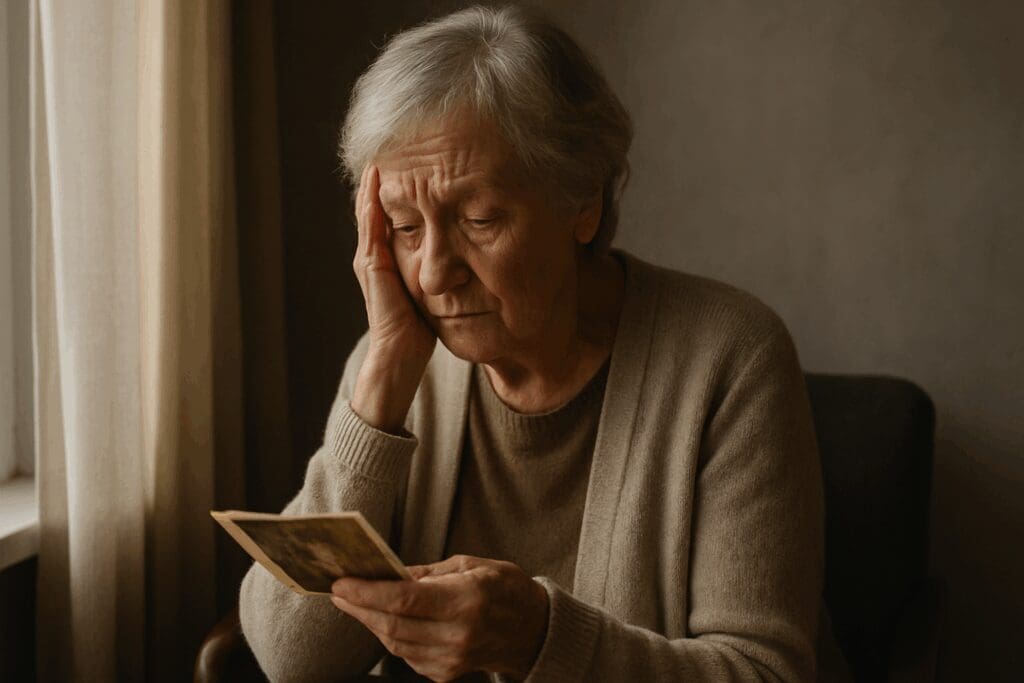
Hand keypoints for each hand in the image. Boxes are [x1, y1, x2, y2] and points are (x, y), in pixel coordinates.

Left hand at [331, 555, 548, 681]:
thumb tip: (390, 573)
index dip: (368, 592)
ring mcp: (452, 660)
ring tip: (353, 601)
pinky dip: (389, 636)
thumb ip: (429, 573)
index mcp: (467, 601)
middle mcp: (458, 635)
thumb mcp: (473, 565)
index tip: (342, 582)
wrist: (533, 630)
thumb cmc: (504, 588)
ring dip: (369, 622)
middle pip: (393, 625)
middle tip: (339, 590)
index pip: (405, 600)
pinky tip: (380, 619)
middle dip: (360, 607)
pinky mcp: (446, 674)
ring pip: (394, 643)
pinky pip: (406, 655)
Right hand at [350, 165, 435, 431]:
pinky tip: (380, 178)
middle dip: (386, 171)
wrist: (399, 360)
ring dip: (376, 178)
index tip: (416, 153)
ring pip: (369, 208)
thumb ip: (442, 266)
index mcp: (388, 257)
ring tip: (387, 147)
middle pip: (376, 202)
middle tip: (397, 139)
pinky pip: (371, 226)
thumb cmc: (419, 331)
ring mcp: (369, 258)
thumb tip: (472, 243)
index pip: (390, 209)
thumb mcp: (433, 289)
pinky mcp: (372, 268)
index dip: (401, 181)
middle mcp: (374, 253)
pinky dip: (373, 200)